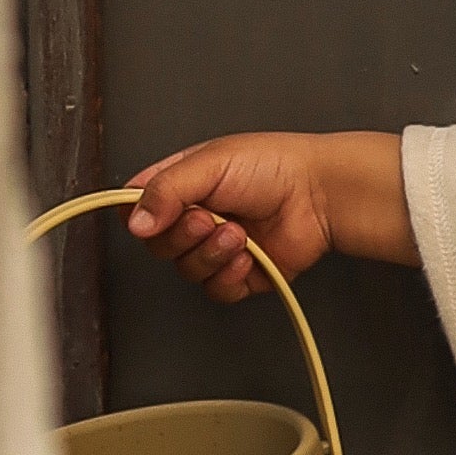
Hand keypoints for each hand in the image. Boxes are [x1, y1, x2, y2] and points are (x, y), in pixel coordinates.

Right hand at [124, 130, 415, 301]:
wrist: (320, 193)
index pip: (137, 209)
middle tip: (209, 218)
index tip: (155, 217)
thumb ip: (166, 190)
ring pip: (187, 270)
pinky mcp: (241, 275)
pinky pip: (217, 290)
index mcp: (181, 186)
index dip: (140, 218)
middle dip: (183, 235)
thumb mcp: (210, 164)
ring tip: (239, 233)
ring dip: (211, 254)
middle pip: (159, 246)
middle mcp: (195, 218)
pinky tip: (249, 256)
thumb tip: (136, 222)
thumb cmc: (273, 166)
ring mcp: (217, 249)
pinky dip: (230, 276)